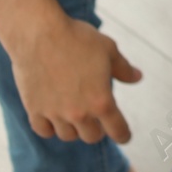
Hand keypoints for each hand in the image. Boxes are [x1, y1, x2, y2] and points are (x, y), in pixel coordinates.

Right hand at [10, 15, 140, 142]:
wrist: (39, 34)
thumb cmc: (78, 39)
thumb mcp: (109, 50)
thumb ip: (124, 69)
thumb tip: (137, 78)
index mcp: (101, 101)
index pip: (117, 129)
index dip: (123, 135)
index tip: (124, 137)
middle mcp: (78, 112)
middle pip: (91, 137)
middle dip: (97, 130)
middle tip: (98, 121)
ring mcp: (54, 113)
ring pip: (67, 135)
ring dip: (74, 129)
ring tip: (75, 116)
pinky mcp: (34, 109)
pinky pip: (43, 130)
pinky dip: (50, 127)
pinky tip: (54, 119)